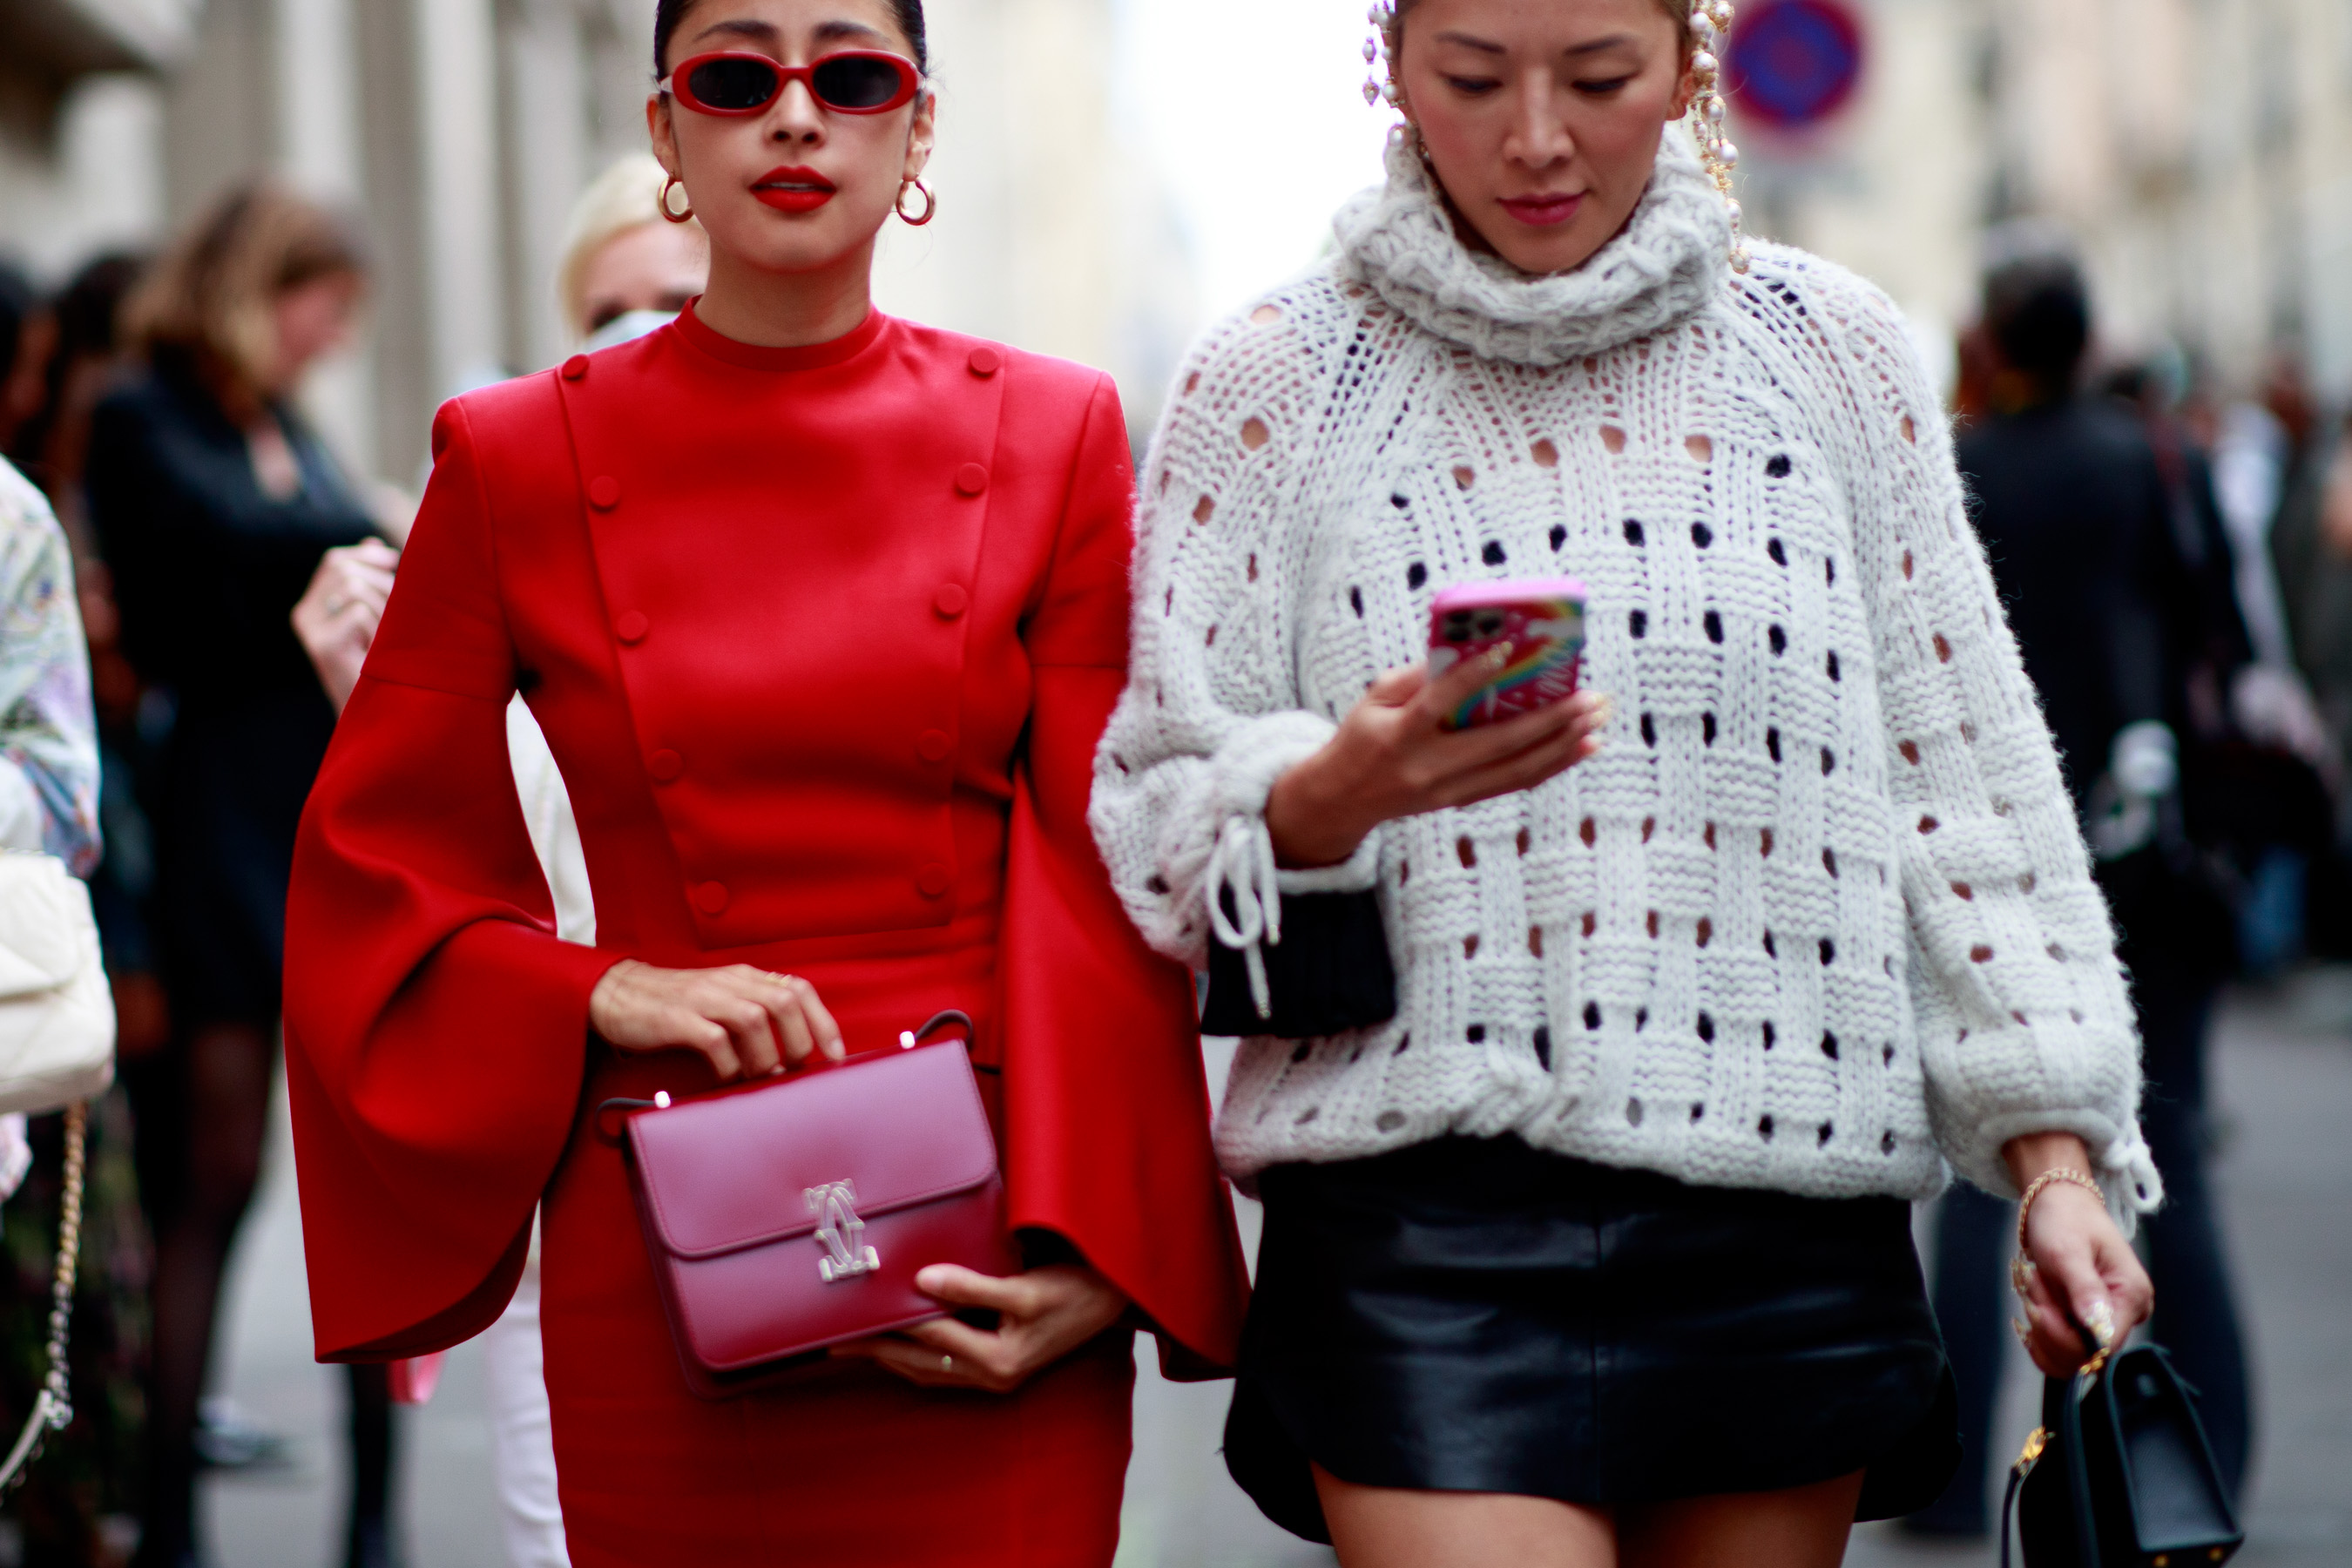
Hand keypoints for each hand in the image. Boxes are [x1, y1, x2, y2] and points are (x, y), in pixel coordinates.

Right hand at [292, 539, 399, 713]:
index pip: (335, 562)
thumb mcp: (380, 616)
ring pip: (354, 588)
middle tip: (399, 615)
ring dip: (385, 608)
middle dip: (382, 584)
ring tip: (389, 637)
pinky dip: (380, 628)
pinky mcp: (322, 645)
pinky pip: (360, 612)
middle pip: (345, 570)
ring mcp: (310, 630)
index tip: (394, 561)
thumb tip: (375, 544)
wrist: (382, 714)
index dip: (366, 556)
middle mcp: (305, 615)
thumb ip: (372, 582)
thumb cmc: (387, 664)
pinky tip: (380, 652)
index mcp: (315, 605)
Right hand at [587, 959, 842, 1079]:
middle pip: (783, 1002)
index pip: (798, 989)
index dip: (823, 1022)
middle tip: (791, 1070)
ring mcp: (702, 998)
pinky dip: (728, 1065)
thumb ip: (755, 1016)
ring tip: (761, 1077)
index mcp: (745, 977)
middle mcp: (729, 982)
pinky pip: (714, 1040)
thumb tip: (792, 1056)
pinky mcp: (676, 1018)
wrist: (616, 994)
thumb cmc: (675, 1006)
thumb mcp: (721, 1001)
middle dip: (798, 1041)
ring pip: (754, 1019)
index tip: (836, 1055)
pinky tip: (726, 1077)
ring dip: (765, 1056)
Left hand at [832, 1262, 1130, 1393]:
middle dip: (877, 1350)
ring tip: (856, 1343)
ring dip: (892, 1357)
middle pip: (920, 1362)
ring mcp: (996, 1375)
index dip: (889, 1325)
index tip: (854, 1317)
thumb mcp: (1026, 1289)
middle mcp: (993, 1376)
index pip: (929, 1338)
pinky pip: (945, 1366)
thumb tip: (924, 1282)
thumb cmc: (1077, 1291)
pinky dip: (917, 1356)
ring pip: (929, 1369)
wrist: (1116, 1300)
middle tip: (836, 1339)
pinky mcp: (1000, 1365)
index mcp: (998, 1361)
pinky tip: (901, 1345)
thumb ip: (973, 1287)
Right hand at [1265, 649, 1610, 867]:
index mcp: (1400, 735)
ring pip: (1516, 770)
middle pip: (1497, 744)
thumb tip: (1469, 654)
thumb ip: (1416, 678)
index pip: (1438, 703)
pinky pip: (1514, 783)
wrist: (1343, 799)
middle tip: (1588, 698)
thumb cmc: (1362, 735)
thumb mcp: (1374, 699)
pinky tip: (1581, 748)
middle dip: (1549, 720)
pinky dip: (1551, 765)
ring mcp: (1448, 790)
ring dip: (1561, 745)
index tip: (1506, 651)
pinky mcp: (1460, 801)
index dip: (1471, 677)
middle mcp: (1428, 767)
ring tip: (1596, 721)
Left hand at [2003, 1132, 2153, 1376]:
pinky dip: (2038, 1332)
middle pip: (2083, 1354)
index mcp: (2132, 1297)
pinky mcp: (2084, 1324)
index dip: (2065, 1336)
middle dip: (2047, 1325)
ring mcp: (2103, 1322)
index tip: (2039, 1305)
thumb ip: (2084, 1291)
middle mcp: (2124, 1315)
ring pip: (2066, 1356)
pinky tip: (2033, 1302)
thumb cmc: (2066, 1219)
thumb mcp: (2069, 1251)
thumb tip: (2101, 1333)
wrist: (2058, 1204)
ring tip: (2035, 1285)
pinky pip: (2058, 1350)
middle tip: (2034, 1282)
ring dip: (2039, 1326)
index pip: (2103, 1345)